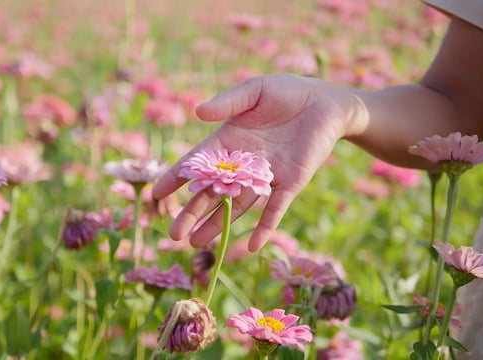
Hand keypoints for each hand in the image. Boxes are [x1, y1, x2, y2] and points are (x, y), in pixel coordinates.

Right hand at [152, 74, 355, 251]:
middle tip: (174, 234)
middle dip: (192, 213)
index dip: (176, 178)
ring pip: (237, 206)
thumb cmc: (285, 92)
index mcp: (227, 142)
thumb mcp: (254, 91)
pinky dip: (265, 227)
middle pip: (212, 193)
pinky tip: (253, 246)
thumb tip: (198, 113)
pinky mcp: (290, 183)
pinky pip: (275, 209)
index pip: (196, 163)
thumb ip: (227, 103)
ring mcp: (264, 176)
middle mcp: (241, 164)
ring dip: (218, 225)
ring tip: (197, 244)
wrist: (325, 102)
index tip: (157, 194)